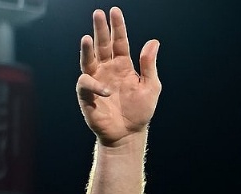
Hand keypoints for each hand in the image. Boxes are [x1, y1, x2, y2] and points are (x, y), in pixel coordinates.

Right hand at [76, 7, 160, 146]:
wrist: (129, 134)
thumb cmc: (139, 110)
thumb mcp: (151, 86)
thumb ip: (149, 65)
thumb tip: (153, 42)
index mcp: (123, 65)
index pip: (119, 42)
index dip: (117, 27)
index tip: (115, 11)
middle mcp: (107, 69)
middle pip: (102, 45)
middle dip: (100, 29)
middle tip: (98, 13)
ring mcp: (96, 81)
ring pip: (88, 60)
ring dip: (87, 50)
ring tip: (87, 38)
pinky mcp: (87, 96)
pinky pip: (86, 84)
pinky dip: (94, 85)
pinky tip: (105, 90)